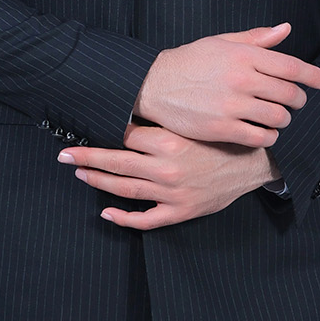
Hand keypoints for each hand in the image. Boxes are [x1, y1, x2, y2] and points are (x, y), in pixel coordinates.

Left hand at [57, 124, 280, 230]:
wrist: (256, 163)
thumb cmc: (226, 137)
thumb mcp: (199, 117)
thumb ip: (170, 111)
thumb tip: (138, 101)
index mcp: (170, 141)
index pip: (127, 135)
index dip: (105, 130)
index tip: (84, 126)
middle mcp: (166, 167)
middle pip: (116, 161)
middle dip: (86, 157)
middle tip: (63, 155)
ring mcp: (171, 192)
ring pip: (124, 188)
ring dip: (98, 181)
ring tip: (79, 173)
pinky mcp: (180, 211)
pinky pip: (145, 219)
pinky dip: (123, 218)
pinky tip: (106, 212)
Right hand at [132, 23, 319, 148]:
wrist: (154, 84)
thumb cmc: (188, 62)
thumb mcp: (221, 42)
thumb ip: (256, 38)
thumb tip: (285, 29)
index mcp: (244, 55)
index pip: (291, 66)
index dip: (314, 76)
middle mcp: (241, 79)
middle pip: (290, 94)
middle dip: (299, 100)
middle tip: (296, 102)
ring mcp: (232, 105)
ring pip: (278, 117)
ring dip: (283, 119)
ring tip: (278, 117)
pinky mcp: (222, 128)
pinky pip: (260, 137)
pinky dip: (268, 137)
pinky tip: (264, 132)